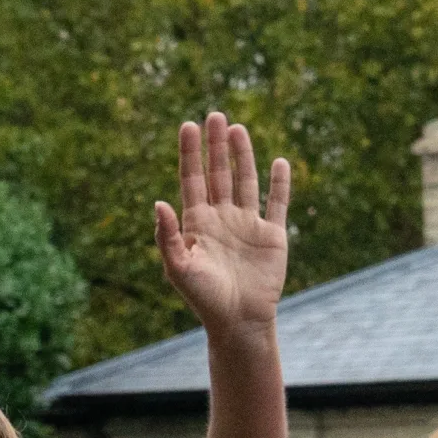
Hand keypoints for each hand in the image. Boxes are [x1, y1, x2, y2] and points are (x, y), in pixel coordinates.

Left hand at [155, 113, 289, 333]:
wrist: (238, 321)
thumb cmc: (204, 299)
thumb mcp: (179, 268)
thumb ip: (167, 237)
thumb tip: (158, 203)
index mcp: (197, 223)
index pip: (192, 180)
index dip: (190, 154)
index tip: (188, 126)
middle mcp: (222, 218)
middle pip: (218, 173)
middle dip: (216, 146)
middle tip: (215, 115)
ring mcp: (247, 224)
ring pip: (246, 181)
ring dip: (243, 155)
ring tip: (237, 129)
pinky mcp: (272, 236)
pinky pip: (277, 204)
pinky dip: (279, 184)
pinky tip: (279, 163)